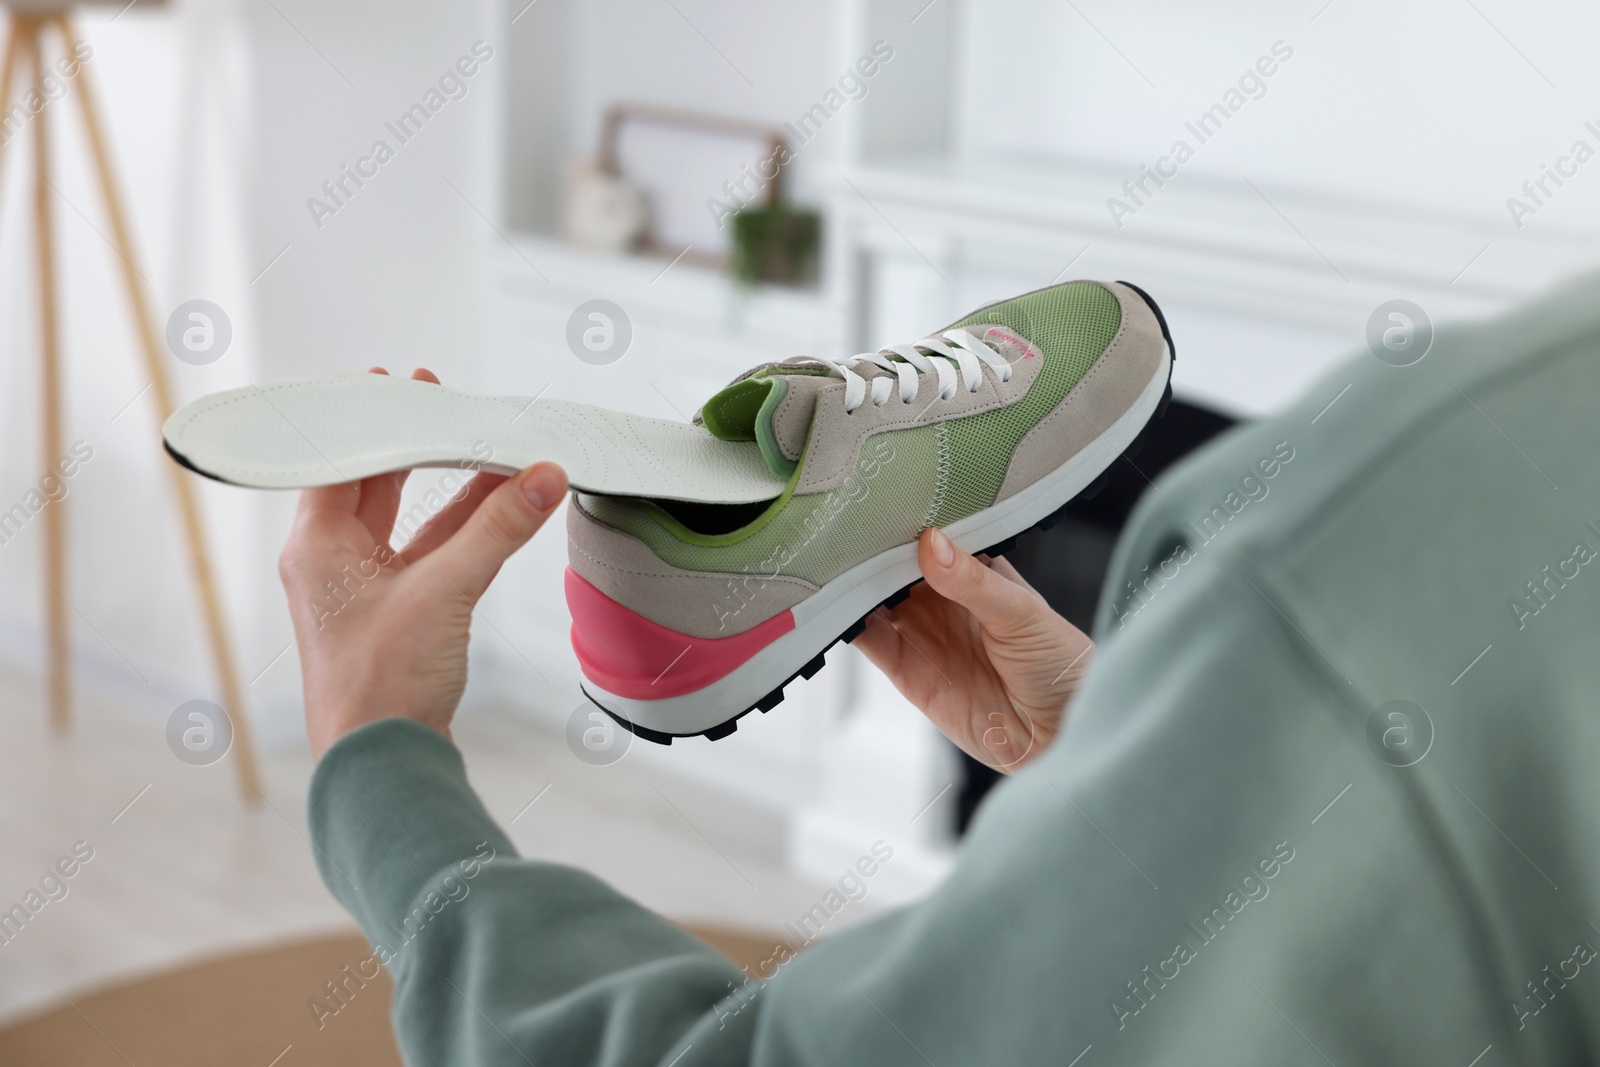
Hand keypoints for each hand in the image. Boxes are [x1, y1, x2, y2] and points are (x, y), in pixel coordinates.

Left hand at [277, 367, 567, 758]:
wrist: (383, 766)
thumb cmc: (380, 688)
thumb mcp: (444, 592)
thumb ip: (497, 528)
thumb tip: (541, 475)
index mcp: (316, 545)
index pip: (341, 459)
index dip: (374, 420)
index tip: (406, 389)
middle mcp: (333, 561)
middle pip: (374, 482)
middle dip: (411, 444)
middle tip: (440, 403)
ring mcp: (365, 589)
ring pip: (409, 519)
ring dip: (448, 486)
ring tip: (485, 446)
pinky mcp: (399, 614)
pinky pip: (431, 553)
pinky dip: (464, 528)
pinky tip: (499, 503)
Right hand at [851, 527, 1092, 772]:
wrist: (1059, 738)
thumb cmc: (1060, 667)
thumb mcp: (1022, 614)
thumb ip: (974, 581)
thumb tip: (932, 543)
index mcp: (976, 571)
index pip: (933, 537)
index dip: (908, 521)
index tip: (881, 503)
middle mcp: (944, 598)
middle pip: (894, 565)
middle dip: (870, 548)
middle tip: (843, 528)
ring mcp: (922, 633)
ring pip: (875, 599)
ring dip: (853, 583)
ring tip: (828, 561)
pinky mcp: (907, 671)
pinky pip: (869, 642)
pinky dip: (847, 625)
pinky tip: (834, 607)